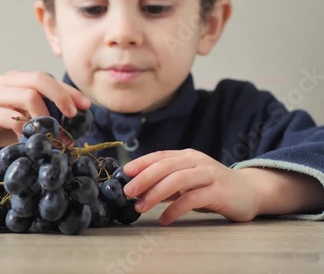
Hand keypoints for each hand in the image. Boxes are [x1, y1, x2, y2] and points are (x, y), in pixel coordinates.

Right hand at [0, 71, 90, 151]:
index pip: (48, 79)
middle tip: (73, 115)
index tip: (86, 106)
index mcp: (17, 80)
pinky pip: (12, 117)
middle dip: (62, 96)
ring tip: (51, 135)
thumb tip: (72, 136)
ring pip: (28, 96)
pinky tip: (30, 142)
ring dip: (46, 117)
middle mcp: (6, 83)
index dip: (69, 91)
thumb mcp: (24, 121)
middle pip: (40, 79)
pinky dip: (26, 130)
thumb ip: (43, 121)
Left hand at [123, 149, 260, 224]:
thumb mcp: (189, 181)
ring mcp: (209, 175)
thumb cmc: (213, 187)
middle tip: (128, 192)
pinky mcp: (219, 192)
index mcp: (187, 156)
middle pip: (166, 166)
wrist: (250, 192)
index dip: (141, 163)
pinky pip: (193, 199)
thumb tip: (138, 190)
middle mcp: (197, 162)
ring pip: (178, 180)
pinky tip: (164, 219)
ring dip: (156, 194)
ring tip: (140, 207)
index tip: (124, 173)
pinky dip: (175, 209)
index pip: (160, 156)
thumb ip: (168, 182)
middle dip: (144, 179)